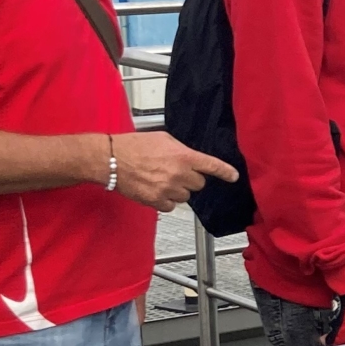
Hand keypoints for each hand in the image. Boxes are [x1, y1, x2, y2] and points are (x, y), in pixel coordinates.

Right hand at [113, 131, 238, 209]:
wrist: (111, 159)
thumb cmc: (133, 146)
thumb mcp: (163, 139)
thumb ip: (181, 150)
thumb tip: (190, 158)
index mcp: (183, 156)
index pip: (212, 166)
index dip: (225, 172)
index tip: (233, 176)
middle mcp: (179, 174)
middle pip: (199, 184)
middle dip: (191, 179)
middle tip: (175, 171)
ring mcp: (168, 189)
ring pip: (185, 196)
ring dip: (178, 189)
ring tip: (160, 179)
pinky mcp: (156, 202)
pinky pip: (171, 206)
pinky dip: (166, 200)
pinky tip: (155, 189)